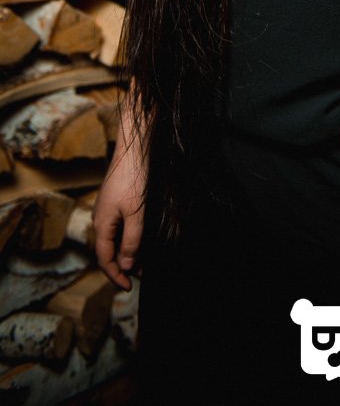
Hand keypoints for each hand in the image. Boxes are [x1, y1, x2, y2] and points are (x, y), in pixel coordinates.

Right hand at [93, 102, 149, 290]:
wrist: (134, 146)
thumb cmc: (134, 178)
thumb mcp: (136, 214)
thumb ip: (131, 241)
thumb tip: (126, 266)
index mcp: (101, 224)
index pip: (104, 258)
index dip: (116, 276)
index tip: (129, 288)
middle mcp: (100, 217)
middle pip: (108, 250)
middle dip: (123, 266)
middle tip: (141, 276)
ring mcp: (107, 207)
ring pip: (114, 238)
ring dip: (127, 252)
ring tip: (144, 261)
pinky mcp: (115, 198)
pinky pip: (118, 226)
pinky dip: (129, 237)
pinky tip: (141, 237)